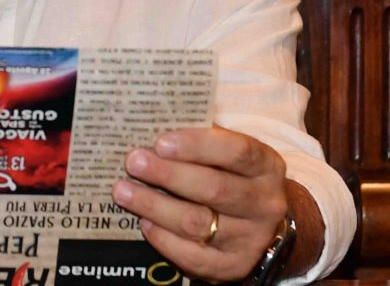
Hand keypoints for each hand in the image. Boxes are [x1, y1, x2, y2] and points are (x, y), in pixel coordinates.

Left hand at [111, 127, 288, 281]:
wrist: (261, 223)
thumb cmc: (233, 175)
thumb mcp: (228, 152)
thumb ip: (201, 137)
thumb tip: (153, 122)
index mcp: (266, 166)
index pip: (236, 151)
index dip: (197, 145)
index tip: (161, 141)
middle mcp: (265, 203)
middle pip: (213, 189)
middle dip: (168, 175)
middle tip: (134, 162)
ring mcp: (251, 239)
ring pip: (197, 222)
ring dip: (154, 206)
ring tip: (124, 191)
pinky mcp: (234, 267)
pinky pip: (193, 256)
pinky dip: (164, 238)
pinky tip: (144, 222)